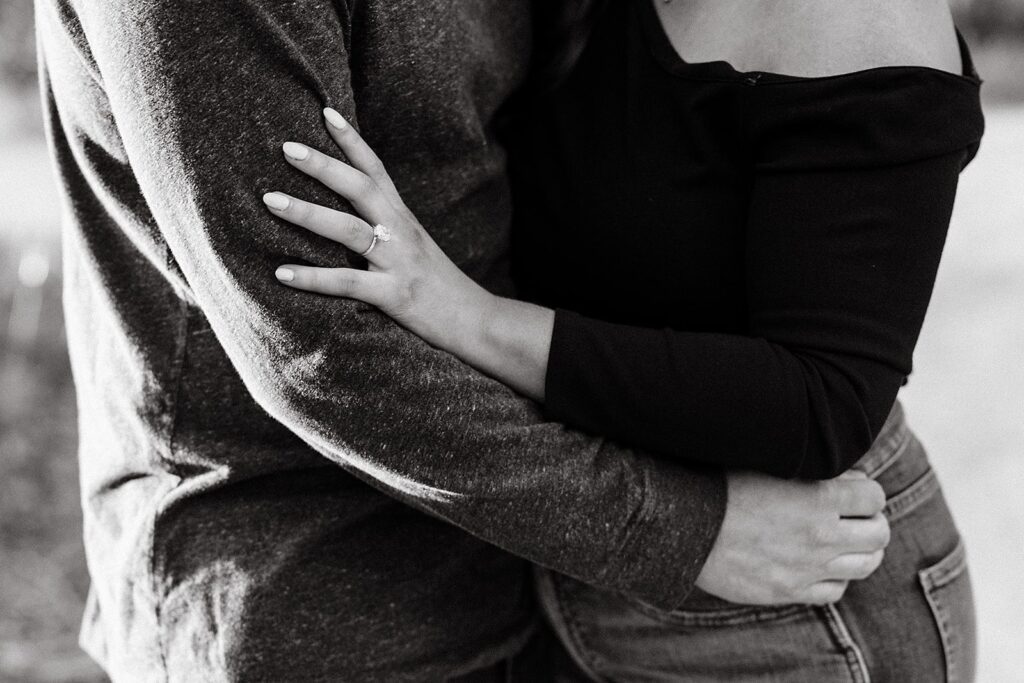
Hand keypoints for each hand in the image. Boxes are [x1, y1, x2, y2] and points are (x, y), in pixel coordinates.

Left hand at [262, 108, 494, 352]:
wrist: (477, 321)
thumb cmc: (440, 287)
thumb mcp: (415, 248)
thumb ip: (386, 229)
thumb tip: (348, 216)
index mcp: (404, 218)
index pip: (376, 170)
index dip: (352, 140)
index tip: (325, 112)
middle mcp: (401, 233)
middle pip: (360, 188)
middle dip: (323, 165)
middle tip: (286, 147)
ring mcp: (398, 263)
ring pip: (349, 230)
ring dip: (307, 213)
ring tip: (270, 200)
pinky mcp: (394, 296)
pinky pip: (347, 283)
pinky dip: (312, 277)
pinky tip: (281, 272)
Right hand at [696, 470, 888, 604]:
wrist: (681, 524)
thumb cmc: (718, 483)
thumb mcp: (766, 460)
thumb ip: (810, 467)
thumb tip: (842, 474)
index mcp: (818, 497)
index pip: (874, 496)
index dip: (864, 489)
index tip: (849, 487)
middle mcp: (820, 535)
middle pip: (878, 534)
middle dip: (871, 521)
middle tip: (853, 515)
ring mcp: (806, 567)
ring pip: (865, 565)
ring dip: (861, 550)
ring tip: (844, 540)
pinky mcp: (788, 590)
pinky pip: (834, 590)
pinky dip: (835, 576)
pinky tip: (820, 564)